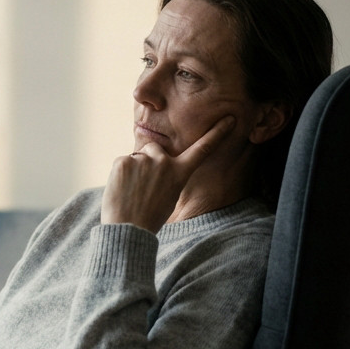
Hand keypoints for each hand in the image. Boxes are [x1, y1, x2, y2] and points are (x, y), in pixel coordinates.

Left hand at [102, 116, 235, 231]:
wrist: (128, 229)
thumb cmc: (148, 218)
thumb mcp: (169, 197)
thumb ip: (168, 176)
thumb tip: (157, 165)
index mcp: (179, 173)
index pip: (202, 149)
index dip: (217, 133)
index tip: (230, 118)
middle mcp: (164, 162)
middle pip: (154, 148)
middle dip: (148, 160)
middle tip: (142, 186)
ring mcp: (143, 160)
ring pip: (136, 157)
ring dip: (132, 170)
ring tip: (130, 193)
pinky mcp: (124, 161)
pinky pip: (121, 162)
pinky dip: (119, 174)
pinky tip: (121, 190)